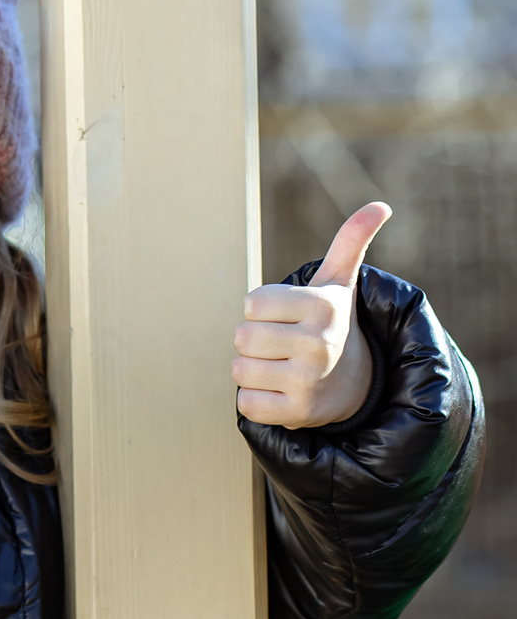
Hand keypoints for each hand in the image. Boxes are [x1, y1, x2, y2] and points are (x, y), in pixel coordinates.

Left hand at [233, 202, 387, 428]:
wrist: (355, 384)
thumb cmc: (331, 324)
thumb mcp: (339, 284)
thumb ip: (350, 242)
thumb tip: (379, 205)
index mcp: (323, 308)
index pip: (252, 303)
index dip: (261, 310)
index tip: (285, 316)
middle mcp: (319, 344)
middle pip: (241, 336)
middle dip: (253, 340)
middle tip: (281, 344)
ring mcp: (308, 381)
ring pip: (239, 369)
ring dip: (251, 369)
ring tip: (281, 367)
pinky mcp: (297, 412)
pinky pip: (246, 402)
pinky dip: (255, 399)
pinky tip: (281, 392)